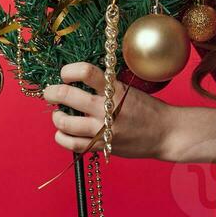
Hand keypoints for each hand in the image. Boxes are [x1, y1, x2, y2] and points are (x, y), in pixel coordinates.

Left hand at [43, 62, 173, 159]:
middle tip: (50, 92)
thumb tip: (76, 81)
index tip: (65, 73)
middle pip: (68, 95)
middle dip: (52, 92)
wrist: (166, 133)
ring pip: (65, 123)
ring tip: (58, 115)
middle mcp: (107, 108)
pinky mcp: (103, 146)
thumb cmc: (146, 109)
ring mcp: (103, 129)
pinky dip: (62, 138)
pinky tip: (62, 133)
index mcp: (115, 89)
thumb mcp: (127, 89)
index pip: (86, 72)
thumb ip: (105, 86)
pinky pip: (73, 144)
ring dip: (56, 117)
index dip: (70, 70)